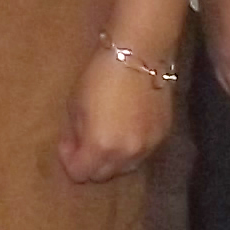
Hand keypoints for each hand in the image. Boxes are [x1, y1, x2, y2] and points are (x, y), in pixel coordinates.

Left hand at [57, 41, 174, 184]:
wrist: (139, 55)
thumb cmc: (100, 76)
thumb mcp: (76, 105)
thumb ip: (75, 134)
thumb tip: (74, 147)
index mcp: (101, 147)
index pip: (81, 173)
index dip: (69, 161)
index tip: (66, 145)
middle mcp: (127, 154)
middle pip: (104, 174)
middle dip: (91, 163)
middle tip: (83, 143)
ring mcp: (149, 146)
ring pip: (126, 166)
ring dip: (113, 159)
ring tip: (105, 137)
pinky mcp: (163, 134)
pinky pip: (143, 153)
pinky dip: (131, 148)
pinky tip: (124, 130)